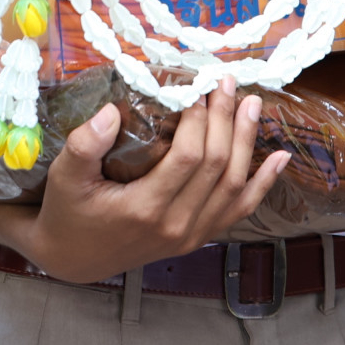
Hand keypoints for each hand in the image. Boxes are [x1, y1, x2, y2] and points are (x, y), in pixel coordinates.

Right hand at [20, 82, 290, 284]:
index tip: (196, 87)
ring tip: (251, 104)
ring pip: (234, 186)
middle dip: (226, 120)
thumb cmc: (67, 212)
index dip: (199, 119)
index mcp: (145, 209)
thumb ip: (84, 145)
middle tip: (226, 83)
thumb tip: (110, 110)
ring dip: (247, 142)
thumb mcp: (64, 177)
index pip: (188, 157)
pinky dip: (263, 184)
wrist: (73, 260)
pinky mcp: (197, 238)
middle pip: (217, 166)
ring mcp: (190, 235)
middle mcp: (176, 226)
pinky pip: (238, 210)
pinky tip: (280, 159)